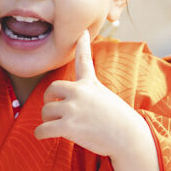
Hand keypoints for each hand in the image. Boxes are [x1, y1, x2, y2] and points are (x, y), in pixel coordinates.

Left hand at [34, 31, 152, 159]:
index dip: (82, 44)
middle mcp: (79, 92)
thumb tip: (76, 98)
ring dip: (48, 121)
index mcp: (90, 84)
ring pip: (45, 112)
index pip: (84, 60)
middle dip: (49, 102)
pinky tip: (46, 136)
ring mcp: (72, 108)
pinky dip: (41, 134)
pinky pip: (42, 129)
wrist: (129, 138)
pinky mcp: (68, 126)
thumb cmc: (120, 122)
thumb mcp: (107, 98)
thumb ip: (91, 93)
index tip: (81, 32)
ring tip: (58, 127)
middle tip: (55, 111)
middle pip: (50, 90)